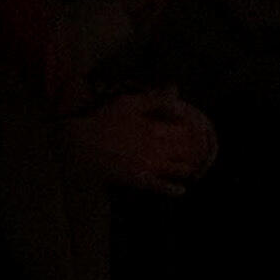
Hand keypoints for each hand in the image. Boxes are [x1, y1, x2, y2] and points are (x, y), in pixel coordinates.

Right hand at [70, 87, 218, 195]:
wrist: (80, 145)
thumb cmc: (103, 121)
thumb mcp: (128, 103)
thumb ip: (155, 98)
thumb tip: (176, 90)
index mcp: (155, 127)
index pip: (187, 130)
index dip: (195, 130)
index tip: (198, 129)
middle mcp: (156, 147)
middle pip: (188, 149)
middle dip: (196, 148)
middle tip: (200, 148)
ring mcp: (149, 165)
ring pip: (181, 168)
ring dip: (189, 166)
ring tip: (193, 165)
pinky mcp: (139, 180)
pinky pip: (162, 188)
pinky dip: (174, 189)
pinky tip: (181, 189)